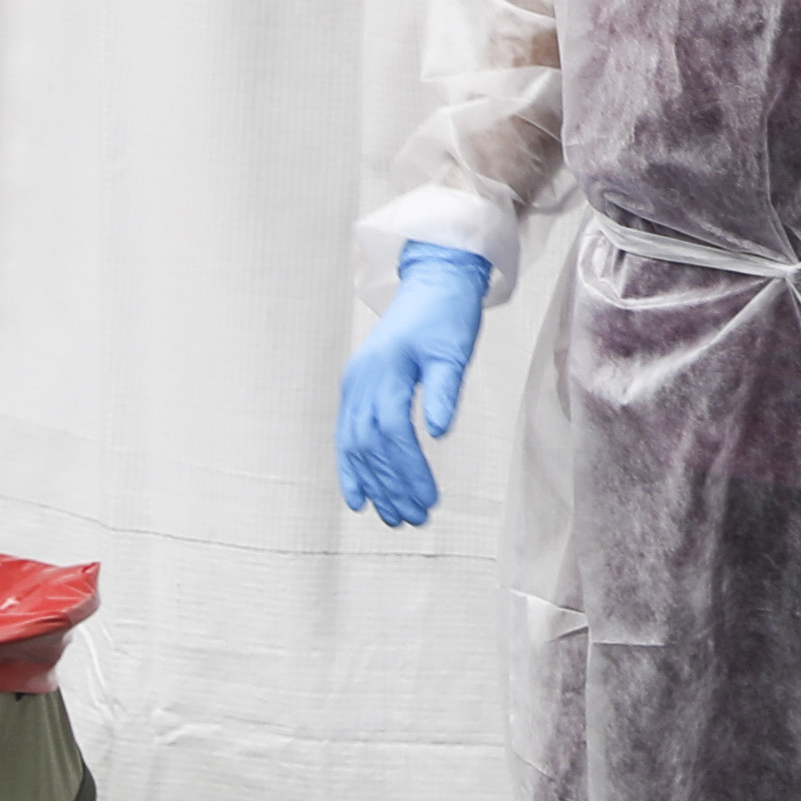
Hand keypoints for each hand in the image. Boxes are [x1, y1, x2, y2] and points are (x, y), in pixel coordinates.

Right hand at [338, 246, 495, 527]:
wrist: (434, 282)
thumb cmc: (447, 315)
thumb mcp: (452, 350)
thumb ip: (442, 390)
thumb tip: (438, 431)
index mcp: (384, 372)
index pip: (393, 433)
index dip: (408, 470)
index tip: (427, 499)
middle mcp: (360, 381)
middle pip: (370, 445)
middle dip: (390, 485)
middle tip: (413, 519)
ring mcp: (354, 385)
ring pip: (354, 445)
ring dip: (372, 483)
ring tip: (391, 517)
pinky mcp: (356, 388)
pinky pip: (347, 434)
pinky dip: (352, 467)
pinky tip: (359, 497)